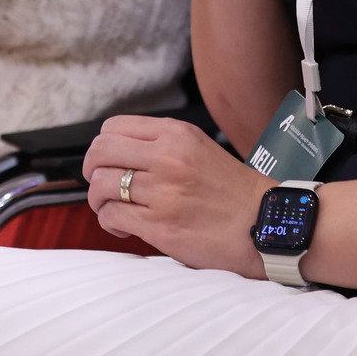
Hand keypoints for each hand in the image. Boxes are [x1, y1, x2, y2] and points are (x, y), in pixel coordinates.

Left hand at [82, 114, 272, 275]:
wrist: (264, 223)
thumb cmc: (233, 192)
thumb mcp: (198, 148)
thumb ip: (161, 145)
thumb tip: (118, 153)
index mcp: (176, 134)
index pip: (113, 128)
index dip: (103, 147)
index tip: (108, 161)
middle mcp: (166, 157)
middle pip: (100, 152)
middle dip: (92, 170)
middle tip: (101, 184)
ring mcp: (162, 192)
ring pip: (101, 185)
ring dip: (99, 200)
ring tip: (114, 209)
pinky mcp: (160, 225)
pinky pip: (112, 216)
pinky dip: (110, 222)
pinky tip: (124, 227)